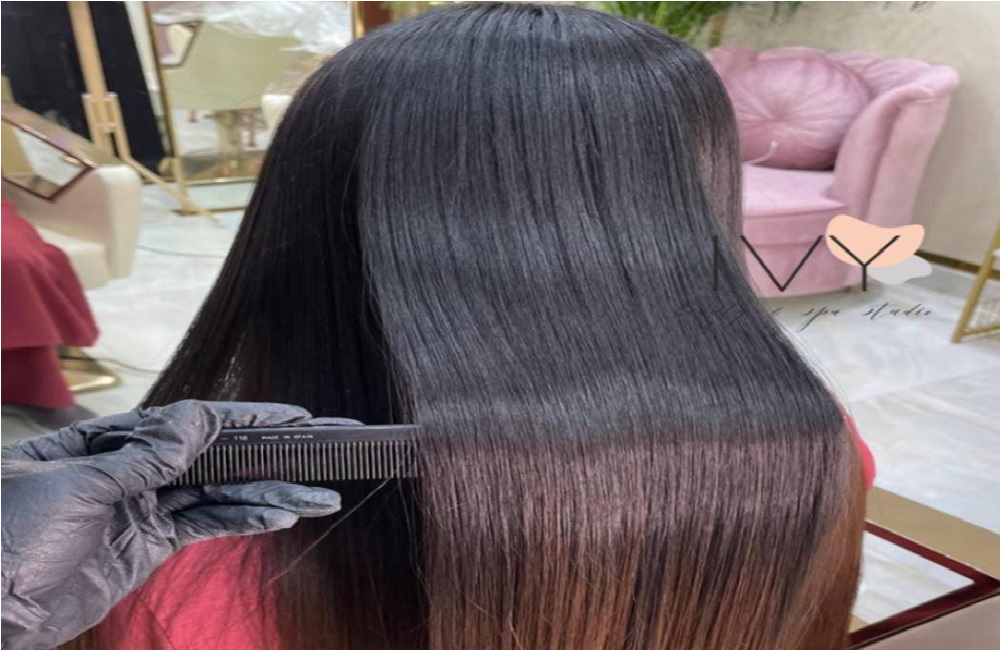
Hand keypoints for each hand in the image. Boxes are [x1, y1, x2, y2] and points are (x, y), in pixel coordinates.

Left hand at [1, 400, 346, 649]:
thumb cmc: (5, 536)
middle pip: (215, 456)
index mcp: (109, 440)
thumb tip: (197, 419)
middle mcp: (132, 468)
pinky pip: (205, 527)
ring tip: (319, 495)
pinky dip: (243, 521)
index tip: (294, 417)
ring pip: (219, 494)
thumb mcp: (76, 485)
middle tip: (324, 448)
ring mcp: (142, 508)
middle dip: (271, 454)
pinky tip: (279, 516)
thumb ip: (144, 454)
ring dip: (270, 494)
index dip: (245, 419)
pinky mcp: (147, 546)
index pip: (189, 422)